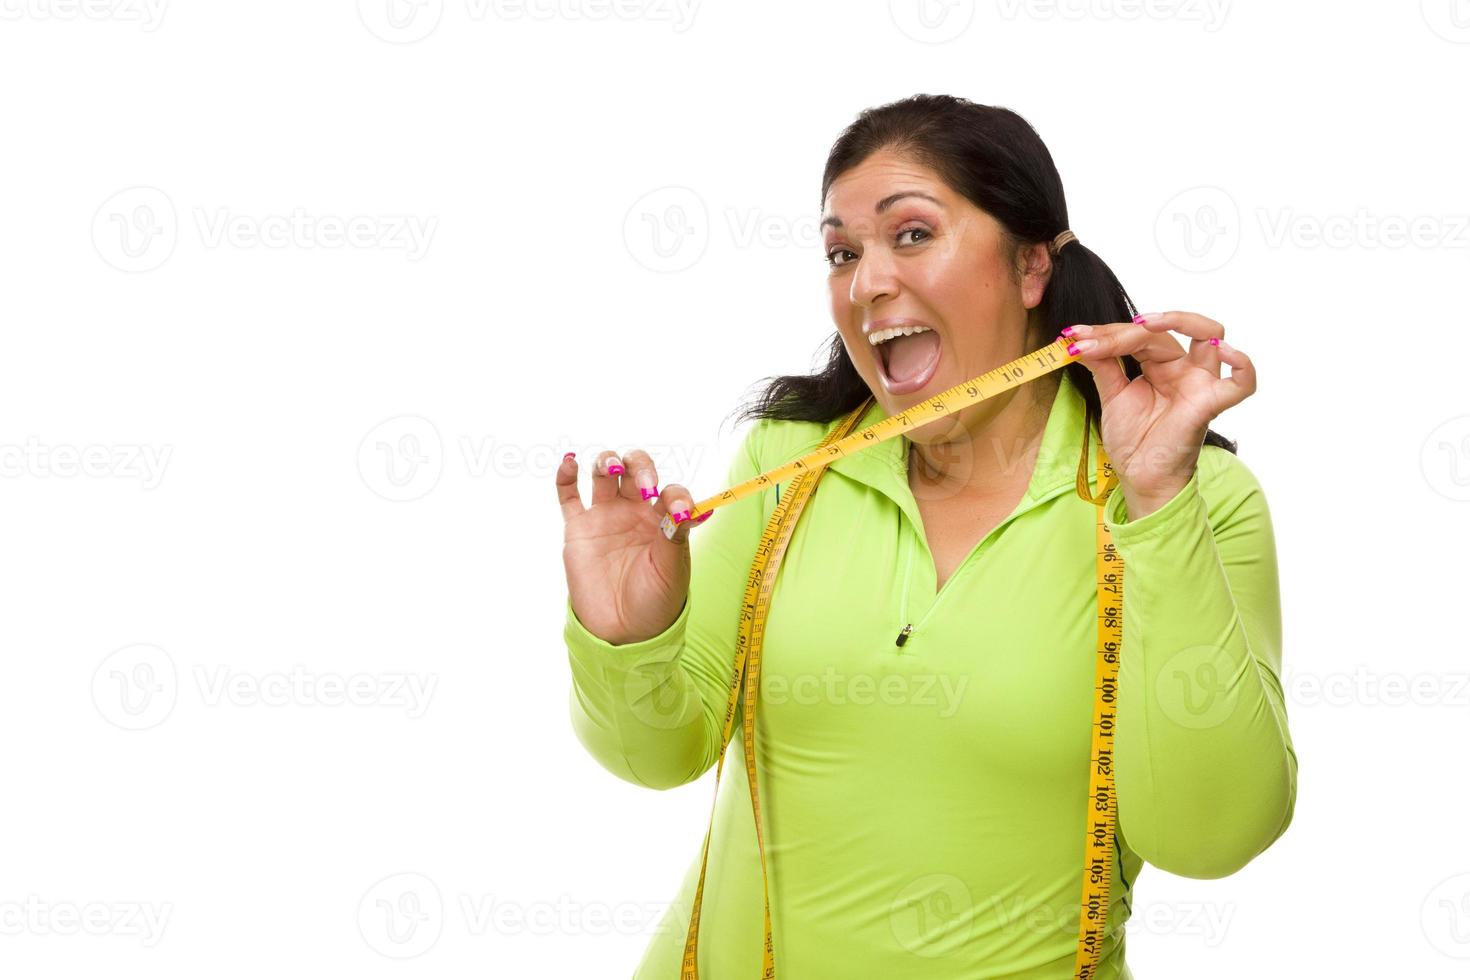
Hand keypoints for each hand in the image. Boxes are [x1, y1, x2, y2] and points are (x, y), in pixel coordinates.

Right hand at [556, 448, 704, 645]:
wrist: (622, 631)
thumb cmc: (655, 601)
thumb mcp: (672, 570)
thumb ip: (675, 536)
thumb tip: (684, 508)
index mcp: (662, 520)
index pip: (670, 490)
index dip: (675, 494)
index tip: (677, 510)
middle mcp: (634, 512)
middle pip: (635, 469)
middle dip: (639, 466)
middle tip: (644, 483)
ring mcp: (605, 517)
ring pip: (603, 474)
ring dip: (607, 461)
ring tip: (610, 468)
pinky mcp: (578, 529)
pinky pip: (568, 496)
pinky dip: (566, 476)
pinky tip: (570, 464)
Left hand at [1060, 310, 1256, 518]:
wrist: (1139, 477)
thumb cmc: (1133, 439)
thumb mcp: (1112, 395)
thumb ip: (1103, 365)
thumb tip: (1078, 338)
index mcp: (1161, 365)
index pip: (1140, 336)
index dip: (1107, 333)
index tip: (1074, 337)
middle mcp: (1184, 368)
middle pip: (1165, 332)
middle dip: (1124, 332)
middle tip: (1091, 340)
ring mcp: (1200, 383)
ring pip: (1210, 334)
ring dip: (1179, 320)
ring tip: (1144, 325)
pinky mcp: (1210, 404)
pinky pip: (1241, 383)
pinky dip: (1242, 364)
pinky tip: (1223, 351)